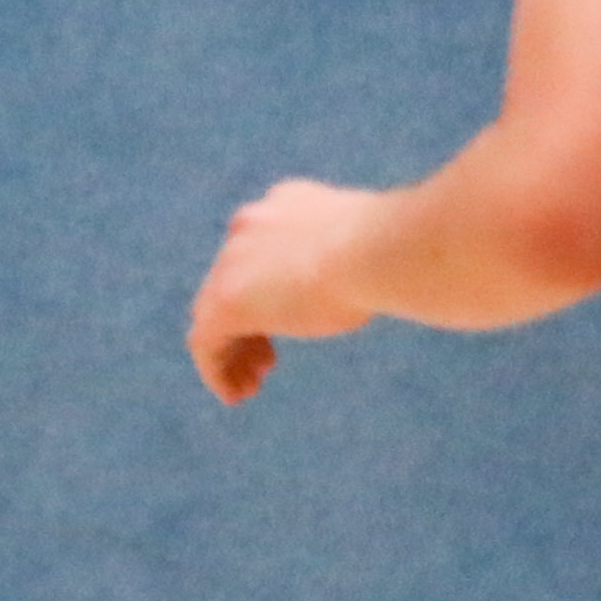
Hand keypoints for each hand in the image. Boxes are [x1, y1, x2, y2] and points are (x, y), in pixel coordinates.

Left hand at [187, 177, 384, 403]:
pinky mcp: (223, 301)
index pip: (260, 249)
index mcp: (285, 204)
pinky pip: (205, 342)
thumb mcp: (371, 249)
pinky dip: (216, 370)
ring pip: (214, 312)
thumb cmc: (396, 251)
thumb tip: (373, 279)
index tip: (288, 317)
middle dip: (250, 323)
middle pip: (234, 281)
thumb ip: (351, 259)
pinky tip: (235, 395)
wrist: (381, 249)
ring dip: (233, 350)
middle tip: (268, 361)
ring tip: (251, 384)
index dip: (269, 288)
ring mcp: (231, 261)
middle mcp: (250, 226)